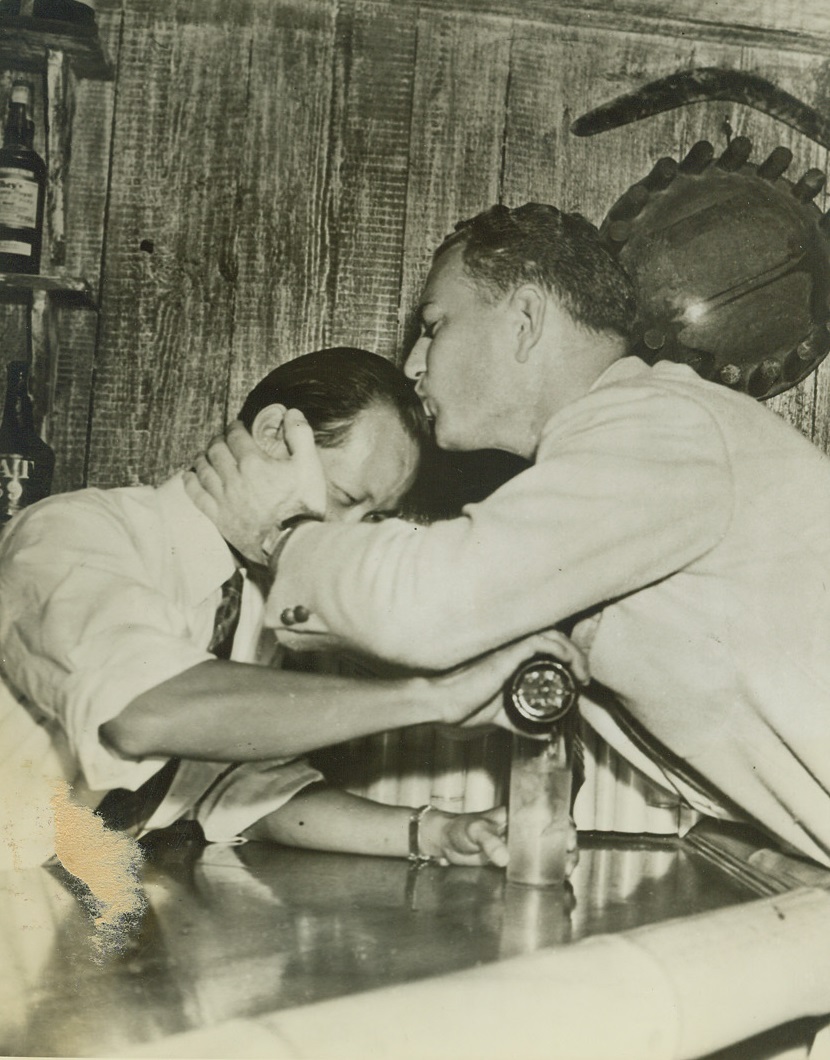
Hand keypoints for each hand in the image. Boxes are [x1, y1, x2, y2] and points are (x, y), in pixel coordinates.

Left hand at [183, 415, 326, 563]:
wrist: (292, 543)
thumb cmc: (303, 505)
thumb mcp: (310, 466)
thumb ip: (300, 435)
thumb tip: (291, 413)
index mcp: (253, 462)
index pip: (236, 436)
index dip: (235, 427)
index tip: (237, 426)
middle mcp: (233, 477)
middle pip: (217, 450)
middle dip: (218, 440)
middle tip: (222, 438)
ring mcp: (223, 498)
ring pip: (203, 470)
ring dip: (203, 457)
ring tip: (205, 454)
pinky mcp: (219, 517)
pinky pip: (197, 496)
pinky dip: (191, 482)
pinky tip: (189, 476)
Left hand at [419, 806, 578, 876]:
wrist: (444, 843)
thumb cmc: (460, 828)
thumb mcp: (474, 830)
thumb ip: (488, 841)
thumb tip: (505, 858)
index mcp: (518, 815)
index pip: (549, 814)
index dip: (565, 824)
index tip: (569, 840)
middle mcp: (524, 830)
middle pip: (555, 834)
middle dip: (568, 846)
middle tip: (570, 862)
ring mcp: (520, 847)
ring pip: (549, 851)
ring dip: (562, 860)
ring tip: (567, 873)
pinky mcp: (514, 863)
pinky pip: (536, 866)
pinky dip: (549, 872)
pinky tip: (556, 882)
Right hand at [429, 628, 589, 729]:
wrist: (443, 703)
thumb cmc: (464, 705)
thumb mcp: (501, 715)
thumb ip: (521, 722)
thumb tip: (543, 735)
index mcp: (512, 659)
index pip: (546, 645)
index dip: (567, 656)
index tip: (577, 679)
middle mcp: (512, 649)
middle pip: (555, 637)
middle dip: (575, 655)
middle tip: (583, 678)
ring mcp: (510, 649)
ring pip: (552, 636)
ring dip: (574, 653)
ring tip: (582, 675)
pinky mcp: (508, 654)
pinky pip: (541, 642)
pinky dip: (562, 651)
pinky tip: (571, 667)